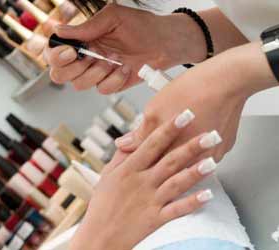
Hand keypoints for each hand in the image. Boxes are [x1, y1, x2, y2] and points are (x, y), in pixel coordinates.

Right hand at [44, 3, 204, 93]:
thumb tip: (59, 31)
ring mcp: (98, 73)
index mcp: (82, 40)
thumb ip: (87, 27)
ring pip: (80, 84)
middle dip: (73, 68)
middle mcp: (86, 58)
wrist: (164, 43)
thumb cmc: (141, 26)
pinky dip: (114, 80)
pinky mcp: (111, 84)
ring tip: (114, 59)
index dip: (55, 55)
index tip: (70, 51)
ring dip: (96, 72)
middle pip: (59, 74)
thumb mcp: (113, 18)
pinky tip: (125, 68)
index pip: (54, 52)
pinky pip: (102, 89)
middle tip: (90, 56)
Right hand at [70, 111, 221, 249]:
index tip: (184, 115)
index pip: (152, 144)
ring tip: (213, 161)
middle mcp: (142, 182)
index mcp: (129, 169)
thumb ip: (121, 157)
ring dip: (195, 172)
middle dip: (191, 146)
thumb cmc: (102, 205)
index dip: (169, 129)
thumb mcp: (107, 176)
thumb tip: (127, 139)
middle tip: (209, 134)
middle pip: (170, 160)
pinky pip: (177, 210)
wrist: (99, 237)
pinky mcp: (156, 219)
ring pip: (176, 183)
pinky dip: (192, 203)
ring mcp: (150, 201)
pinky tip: (207, 194)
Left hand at [115, 42, 277, 161]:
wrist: (227, 80)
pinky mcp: (223, 150)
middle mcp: (194, 161)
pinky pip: (204, 155)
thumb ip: (140, 135)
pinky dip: (196, 150)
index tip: (132, 159)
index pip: (151, 168)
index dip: (139, 163)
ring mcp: (212, 157)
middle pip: (170, 170)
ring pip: (189, 163)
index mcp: (173, 154)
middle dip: (156, 163)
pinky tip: (192, 135)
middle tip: (151, 151)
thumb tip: (123, 145)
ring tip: (175, 141)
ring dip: (179, 156)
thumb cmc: (192, 91)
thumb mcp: (155, 111)